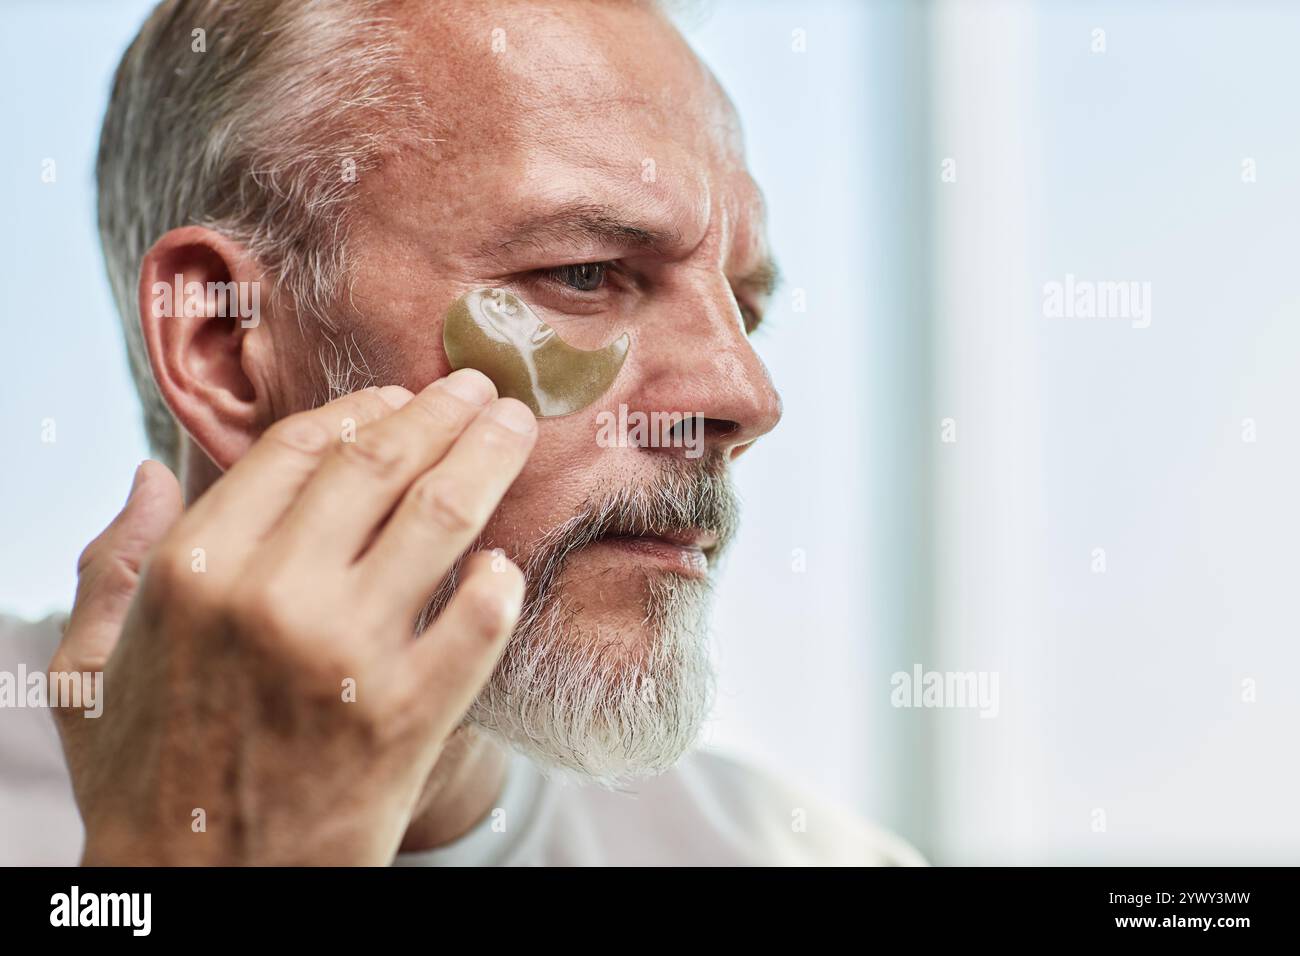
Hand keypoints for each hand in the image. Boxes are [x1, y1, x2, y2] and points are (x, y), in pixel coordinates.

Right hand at [49, 371, 536, 863]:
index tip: (395, 399)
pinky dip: (502, 580)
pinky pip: (481, 619)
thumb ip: (112, 561)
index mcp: (195, 570)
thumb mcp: (89, 667)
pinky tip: (506, 562)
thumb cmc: (145, 775)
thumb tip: (150, 471)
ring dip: (488, 457)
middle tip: (482, 387)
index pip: (296, 449)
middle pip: (379, 463)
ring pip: (440, 517)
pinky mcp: (411, 715)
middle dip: (440, 411)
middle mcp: (273, 597)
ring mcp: (348, 654)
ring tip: (516, 428)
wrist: (200, 892)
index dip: (357, 410)